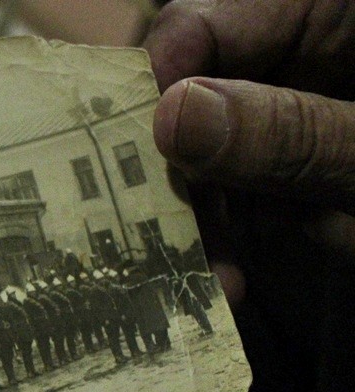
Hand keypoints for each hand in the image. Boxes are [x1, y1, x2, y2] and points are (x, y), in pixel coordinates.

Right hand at [144, 0, 354, 307]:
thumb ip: (295, 134)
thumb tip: (173, 115)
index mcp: (339, 10)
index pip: (216, 15)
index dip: (171, 70)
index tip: (147, 137)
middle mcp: (308, 51)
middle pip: (199, 86)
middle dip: (181, 162)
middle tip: (169, 230)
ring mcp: (297, 109)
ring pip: (207, 149)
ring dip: (200, 215)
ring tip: (218, 273)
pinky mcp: (295, 164)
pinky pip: (235, 189)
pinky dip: (227, 234)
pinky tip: (232, 274)